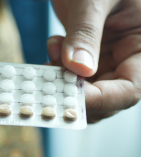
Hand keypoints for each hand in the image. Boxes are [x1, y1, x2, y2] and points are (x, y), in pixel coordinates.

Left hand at [48, 0, 140, 122]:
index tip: (68, 96)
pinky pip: (71, 72)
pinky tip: (53, 44)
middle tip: (50, 82)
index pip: (129, 89)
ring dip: (61, 80)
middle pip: (105, 96)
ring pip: (84, 88)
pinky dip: (57, 67)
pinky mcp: (86, 53)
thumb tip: (78, 68)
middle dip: (75, 93)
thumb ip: (86, 33)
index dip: (100, 99)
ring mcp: (105, 57)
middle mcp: (126, 59)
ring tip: (51, 55)